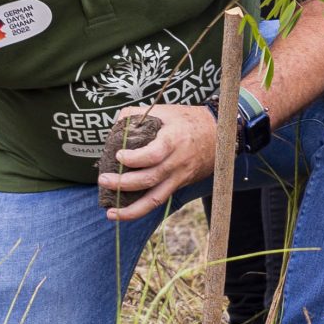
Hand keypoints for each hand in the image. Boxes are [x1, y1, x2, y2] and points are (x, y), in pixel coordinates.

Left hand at [102, 101, 219, 220]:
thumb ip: (137, 115)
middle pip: (150, 179)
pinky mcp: (178, 186)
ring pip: (155, 200)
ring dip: (131, 210)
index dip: (134, 158)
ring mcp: (178, 177)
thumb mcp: (165, 110)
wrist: (219, 135)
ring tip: (110, 213)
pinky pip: (159, 200)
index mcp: (173, 141)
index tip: (118, 155)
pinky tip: (124, 212)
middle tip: (103, 180)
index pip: (154, 155)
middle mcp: (177, 163)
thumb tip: (115, 126)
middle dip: (124, 184)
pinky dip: (141, 209)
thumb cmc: (188, 120)